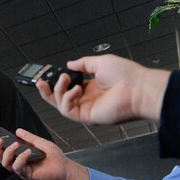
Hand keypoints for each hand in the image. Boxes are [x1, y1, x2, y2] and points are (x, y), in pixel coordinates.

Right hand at [0, 128, 90, 179]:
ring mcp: (21, 170)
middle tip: (0, 140)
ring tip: (15, 144)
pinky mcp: (26, 175)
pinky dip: (21, 158)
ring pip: (6, 164)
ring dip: (9, 153)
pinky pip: (18, 167)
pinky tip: (27, 152)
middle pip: (1, 158)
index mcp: (19, 155)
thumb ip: (29, 137)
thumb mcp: (40, 143)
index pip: (3, 151)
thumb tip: (17, 130)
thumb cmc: (53, 157)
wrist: (64, 167)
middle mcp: (18, 163)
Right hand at [36, 54, 168, 124]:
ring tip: (64, 79)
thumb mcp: (101, 62)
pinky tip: (75, 89)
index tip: (48, 75)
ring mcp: (86, 109)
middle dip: (47, 90)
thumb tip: (70, 64)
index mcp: (91, 88)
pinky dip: (66, 99)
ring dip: (57, 91)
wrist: (138, 89)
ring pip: (60, 104)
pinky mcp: (86, 117)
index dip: (56, 82)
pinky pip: (67, 110)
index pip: (67, 87)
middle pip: (59, 98)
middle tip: (40, 81)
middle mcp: (87, 99)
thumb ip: (83, 63)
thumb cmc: (126, 76)